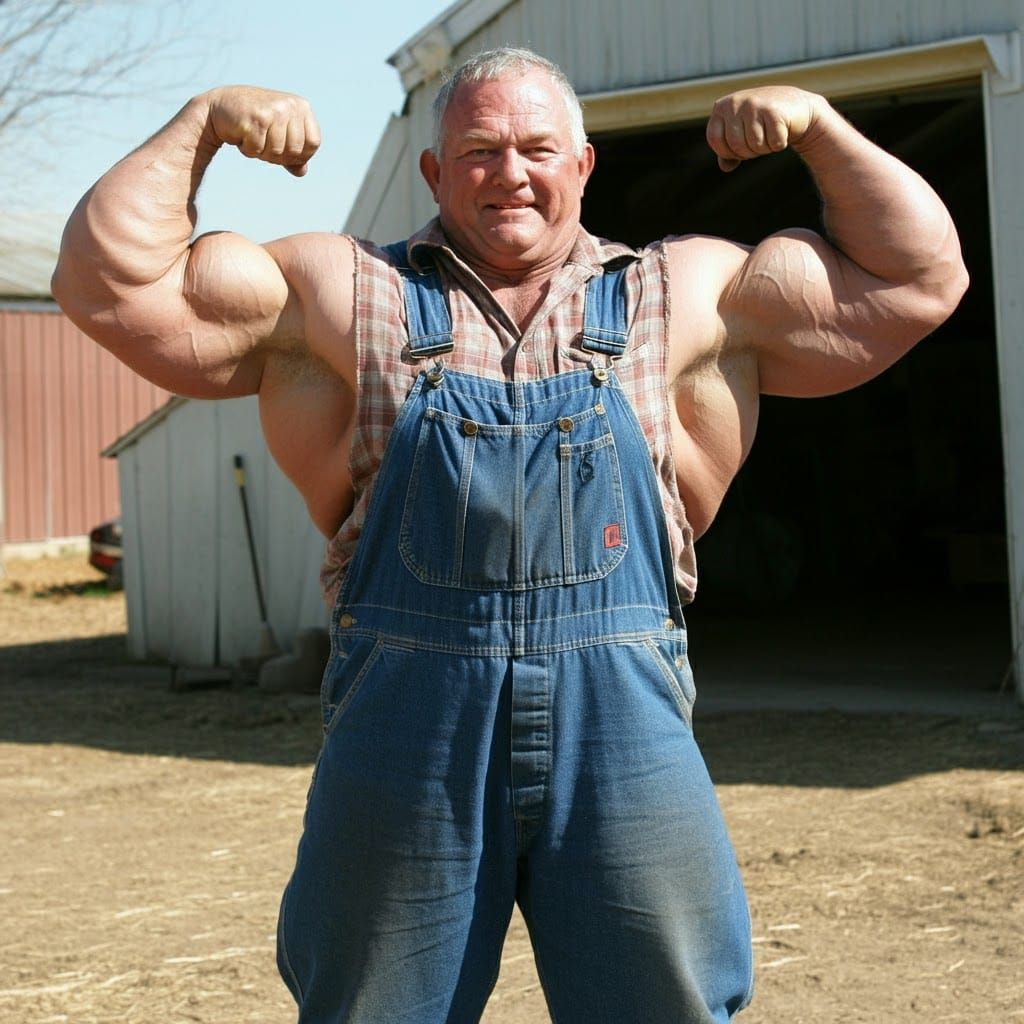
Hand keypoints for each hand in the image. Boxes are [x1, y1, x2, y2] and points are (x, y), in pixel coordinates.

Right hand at [206, 85, 320, 176]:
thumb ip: (293, 154)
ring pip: (277, 152)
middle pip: (296, 151)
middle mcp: (291, 105)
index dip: (300, 154)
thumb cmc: (253, 122)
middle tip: (264, 144)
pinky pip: (258, 150)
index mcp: (301, 107)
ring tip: (253, 137)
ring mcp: (274, 110)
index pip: (313, 143)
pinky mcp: (257, 118)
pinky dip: (248, 149)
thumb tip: (302, 172)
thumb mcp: (278, 134)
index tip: (284, 150)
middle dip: (279, 156)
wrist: (219, 107)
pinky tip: (242, 135)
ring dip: (262, 153)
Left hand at [706, 86, 822, 171]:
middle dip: (749, 151)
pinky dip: (779, 143)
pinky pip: (773, 143)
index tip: (741, 144)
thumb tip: (725, 167)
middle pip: (735, 146)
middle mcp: (735, 102)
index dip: (728, 151)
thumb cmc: (762, 123)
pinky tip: (782, 130)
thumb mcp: (740, 133)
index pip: (715, 140)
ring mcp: (754, 105)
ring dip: (765, 147)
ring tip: (770, 132)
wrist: (796, 107)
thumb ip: (727, 151)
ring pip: (755, 145)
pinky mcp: (774, 111)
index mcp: (721, 107)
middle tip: (760, 138)